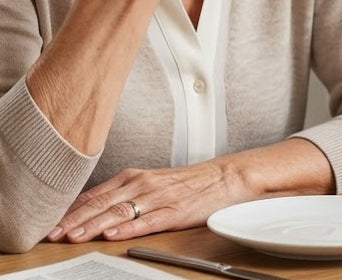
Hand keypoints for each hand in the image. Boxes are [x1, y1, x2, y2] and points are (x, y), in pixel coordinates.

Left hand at [46, 160, 247, 242]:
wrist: (223, 177)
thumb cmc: (185, 183)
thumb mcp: (149, 182)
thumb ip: (121, 194)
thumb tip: (88, 210)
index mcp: (133, 176)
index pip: (94, 194)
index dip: (69, 210)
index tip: (47, 224)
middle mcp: (142, 183)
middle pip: (101, 203)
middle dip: (73, 220)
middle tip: (50, 234)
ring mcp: (158, 197)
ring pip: (119, 212)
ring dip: (93, 225)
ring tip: (73, 237)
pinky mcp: (174, 211)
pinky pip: (147, 220)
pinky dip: (128, 228)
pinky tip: (113, 234)